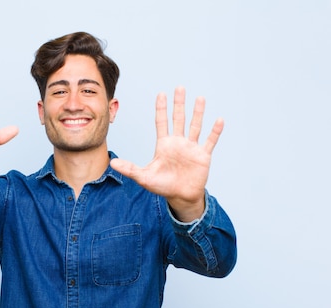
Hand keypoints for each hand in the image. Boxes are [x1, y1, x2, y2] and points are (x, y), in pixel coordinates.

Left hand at [110, 87, 222, 221]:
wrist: (181, 197)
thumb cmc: (162, 186)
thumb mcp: (144, 177)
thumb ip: (129, 169)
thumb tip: (112, 163)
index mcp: (164, 145)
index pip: (162, 122)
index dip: (161, 108)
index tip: (161, 94)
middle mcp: (178, 143)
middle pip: (178, 119)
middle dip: (179, 104)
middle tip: (179, 88)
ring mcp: (191, 148)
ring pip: (195, 126)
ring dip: (197, 112)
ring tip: (199, 98)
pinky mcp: (203, 156)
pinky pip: (210, 141)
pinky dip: (215, 131)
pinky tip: (219, 120)